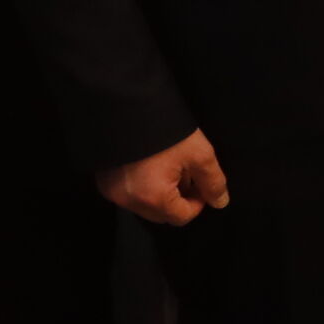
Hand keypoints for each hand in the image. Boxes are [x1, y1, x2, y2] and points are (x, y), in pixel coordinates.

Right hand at [103, 130, 231, 225]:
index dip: (198, 202)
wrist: (127, 106)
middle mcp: (128, 201)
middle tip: (185, 173)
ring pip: (145, 205)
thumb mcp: (199, 154)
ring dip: (161, 193)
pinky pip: (130, 194)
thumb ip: (212, 182)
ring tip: (167, 166)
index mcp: (152, 198)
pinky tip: (150, 165)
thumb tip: (220, 202)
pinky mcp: (103, 182)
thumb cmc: (167, 131)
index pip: (182, 217)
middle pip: (162, 214)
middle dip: (178, 199)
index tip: (201, 183)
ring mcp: (112, 193)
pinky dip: (143, 186)